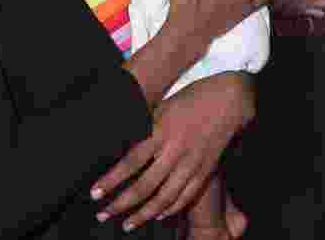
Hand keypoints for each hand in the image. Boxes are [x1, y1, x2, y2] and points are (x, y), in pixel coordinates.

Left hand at [91, 72, 254, 231]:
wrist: (230, 100)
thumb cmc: (192, 98)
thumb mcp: (163, 108)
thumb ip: (146, 129)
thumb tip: (123, 144)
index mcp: (161, 132)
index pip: (130, 162)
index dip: (111, 180)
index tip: (94, 193)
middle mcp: (175, 151)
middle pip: (144, 186)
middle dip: (121, 204)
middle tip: (102, 215)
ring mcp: (192, 163)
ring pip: (164, 198)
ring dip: (143, 214)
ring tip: (126, 225)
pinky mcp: (205, 171)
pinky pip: (185, 196)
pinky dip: (170, 209)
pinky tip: (157, 216)